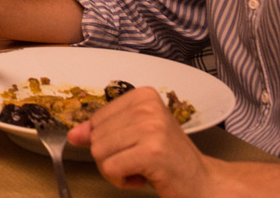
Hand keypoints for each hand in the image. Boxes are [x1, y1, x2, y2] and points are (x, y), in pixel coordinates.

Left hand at [68, 87, 212, 196]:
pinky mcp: (151, 152)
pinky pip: (111, 168)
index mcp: (143, 96)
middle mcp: (148, 107)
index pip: (97, 118)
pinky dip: (121, 180)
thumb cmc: (170, 160)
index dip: (108, 141)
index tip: (134, 146)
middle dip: (111, 157)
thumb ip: (103, 132)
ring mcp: (150, 128)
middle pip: (95, 136)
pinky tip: (144, 178)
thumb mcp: (134, 137)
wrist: (205, 184)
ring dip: (116, 170)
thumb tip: (74, 134)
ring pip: (99, 153)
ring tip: (142, 169)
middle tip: (139, 161)